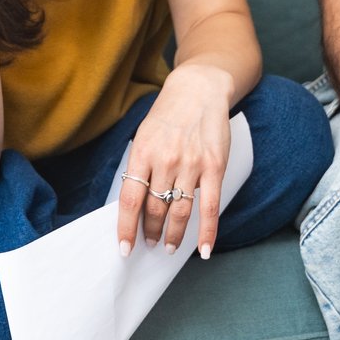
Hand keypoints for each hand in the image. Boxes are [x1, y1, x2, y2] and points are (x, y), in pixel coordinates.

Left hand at [118, 64, 236, 258]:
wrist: (199, 89)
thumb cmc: (168, 114)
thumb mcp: (144, 135)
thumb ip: (140, 167)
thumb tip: (133, 203)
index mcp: (143, 152)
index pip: (130, 199)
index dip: (126, 228)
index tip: (125, 248)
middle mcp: (166, 160)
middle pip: (155, 208)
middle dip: (151, 232)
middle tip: (150, 243)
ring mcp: (192, 165)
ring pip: (180, 211)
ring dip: (173, 234)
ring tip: (169, 246)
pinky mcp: (214, 167)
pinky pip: (210, 207)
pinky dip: (207, 232)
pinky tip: (203, 250)